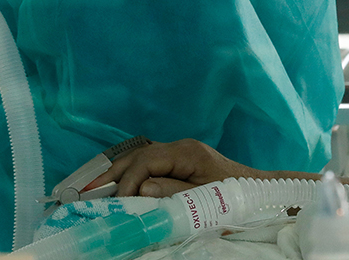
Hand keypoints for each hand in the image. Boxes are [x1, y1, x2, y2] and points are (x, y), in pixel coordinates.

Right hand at [94, 139, 265, 197]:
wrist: (259, 192)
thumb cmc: (235, 197)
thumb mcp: (204, 198)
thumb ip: (172, 192)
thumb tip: (141, 187)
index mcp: (186, 152)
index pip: (146, 161)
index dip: (129, 180)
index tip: (118, 200)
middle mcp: (180, 147)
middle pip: (139, 154)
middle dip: (113, 172)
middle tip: (88, 190)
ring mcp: (180, 153)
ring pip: (141, 156)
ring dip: (119, 171)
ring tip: (96, 188)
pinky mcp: (181, 162)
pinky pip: (149, 162)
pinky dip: (131, 172)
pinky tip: (119, 183)